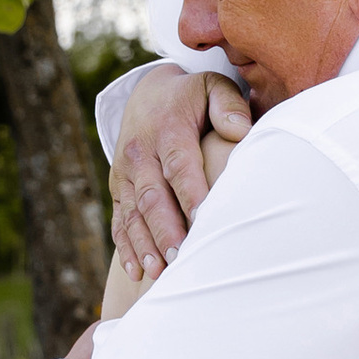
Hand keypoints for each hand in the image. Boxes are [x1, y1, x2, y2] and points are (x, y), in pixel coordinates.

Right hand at [110, 67, 252, 287]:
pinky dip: (126, 247)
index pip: (179, 164)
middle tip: (180, 257)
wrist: (147, 94)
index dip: (190, 193)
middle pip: (151, 195)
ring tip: (159, 272)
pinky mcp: (117, 188)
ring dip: (144, 244)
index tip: (203, 219)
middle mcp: (140, 152)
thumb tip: (241, 130)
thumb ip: (228, 104)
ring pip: (132, 213)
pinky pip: (119, 220)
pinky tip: (138, 272)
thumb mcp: (212, 86)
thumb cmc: (191, 98)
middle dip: (164, 229)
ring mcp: (124, 172)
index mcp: (167, 128)